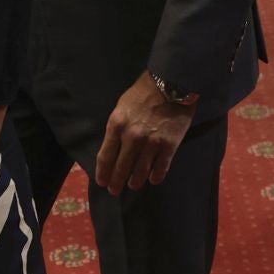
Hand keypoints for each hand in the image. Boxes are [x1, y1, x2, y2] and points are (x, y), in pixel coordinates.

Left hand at [94, 71, 193, 195]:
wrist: (171, 82)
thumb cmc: (143, 92)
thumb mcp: (121, 107)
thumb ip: (116, 128)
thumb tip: (113, 147)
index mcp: (116, 125)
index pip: (105, 157)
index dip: (103, 173)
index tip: (102, 182)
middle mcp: (132, 137)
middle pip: (121, 168)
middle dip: (116, 182)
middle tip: (115, 190)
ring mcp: (151, 142)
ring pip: (140, 172)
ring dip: (135, 182)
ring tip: (133, 185)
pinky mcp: (169, 145)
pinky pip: (160, 168)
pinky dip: (156, 176)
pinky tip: (153, 179)